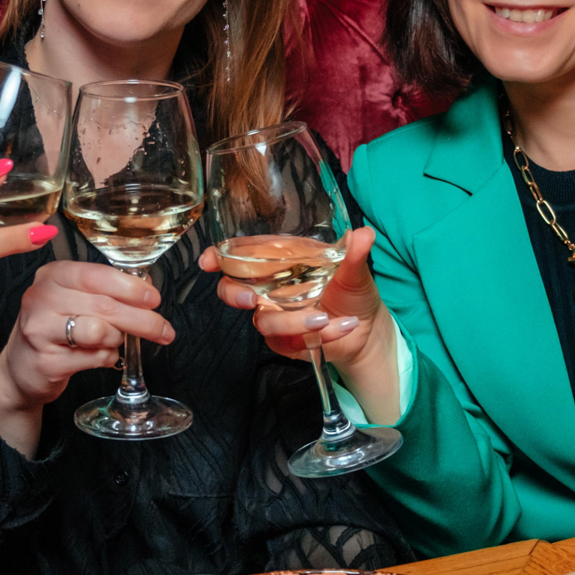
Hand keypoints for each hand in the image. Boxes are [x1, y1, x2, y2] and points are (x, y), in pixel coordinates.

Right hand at [0, 261, 174, 455]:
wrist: (20, 370)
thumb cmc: (54, 329)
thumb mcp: (73, 300)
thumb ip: (104, 292)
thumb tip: (147, 291)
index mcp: (52, 275)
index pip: (97, 275)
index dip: (131, 287)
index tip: (154, 299)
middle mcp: (41, 298)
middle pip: (104, 305)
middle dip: (142, 319)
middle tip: (163, 330)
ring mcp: (39, 330)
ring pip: (99, 331)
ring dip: (117, 338)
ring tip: (115, 341)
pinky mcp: (46, 361)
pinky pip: (93, 357)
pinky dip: (106, 357)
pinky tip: (101, 356)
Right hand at [200, 226, 401, 422]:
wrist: (367, 330)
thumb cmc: (353, 292)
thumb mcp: (356, 270)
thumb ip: (354, 254)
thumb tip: (364, 233)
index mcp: (281, 262)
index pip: (240, 256)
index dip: (218, 256)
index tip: (207, 260)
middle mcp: (271, 288)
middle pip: (232, 289)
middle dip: (235, 294)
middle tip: (254, 300)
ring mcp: (275, 315)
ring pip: (263, 320)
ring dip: (291, 321)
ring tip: (323, 320)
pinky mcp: (284, 340)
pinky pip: (285, 341)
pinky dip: (311, 335)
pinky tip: (338, 327)